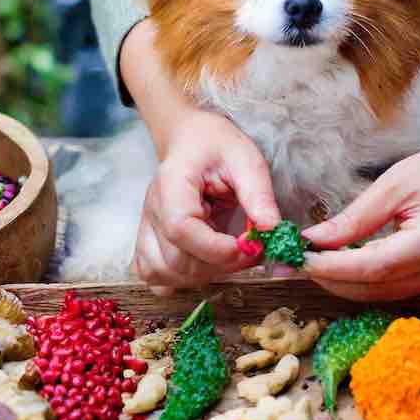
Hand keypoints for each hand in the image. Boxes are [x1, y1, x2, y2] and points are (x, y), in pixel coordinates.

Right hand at [121, 19, 281, 290]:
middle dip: (221, 264)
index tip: (251, 246)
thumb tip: (272, 230)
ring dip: (204, 275)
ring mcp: (146, 229)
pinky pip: (153, 274)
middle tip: (253, 249)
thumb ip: (258, 194)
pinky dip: (178, 280)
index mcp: (171, 186)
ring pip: (164, 273)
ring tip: (232, 255)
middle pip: (175, 260)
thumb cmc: (216, 145)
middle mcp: (151, 212)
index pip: (181, 229)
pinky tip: (203, 264)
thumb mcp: (245, 158)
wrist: (189, 139)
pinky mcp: (148, 242)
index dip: (216, 248)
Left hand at [301, 102, 419, 300]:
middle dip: (332, 279)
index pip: (376, 267)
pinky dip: (365, 281)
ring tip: (311, 263)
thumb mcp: (397, 181)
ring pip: (383, 296)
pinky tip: (341, 264)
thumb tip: (315, 241)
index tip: (300, 258)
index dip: (334, 267)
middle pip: (377, 290)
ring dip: (345, 283)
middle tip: (294, 263)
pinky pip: (395, 290)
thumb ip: (357, 216)